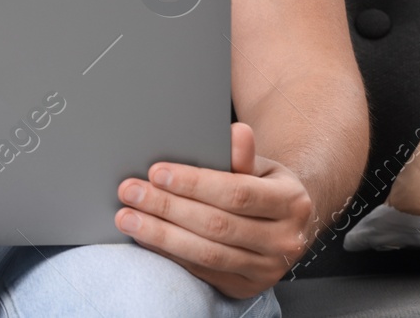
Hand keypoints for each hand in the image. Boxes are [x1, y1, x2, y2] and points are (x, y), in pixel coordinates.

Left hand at [115, 122, 313, 298]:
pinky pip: (201, 271)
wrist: (289, 225)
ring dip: (161, 235)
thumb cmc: (265, 188)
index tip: (157, 172)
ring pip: (206, 254)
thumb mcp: (262, 167)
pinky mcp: (245, 287)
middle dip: (167, 207)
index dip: (194, 184)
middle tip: (130, 192)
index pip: (236, 193)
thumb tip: (236, 132)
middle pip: (216, 226)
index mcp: (291, 203)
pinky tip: (146, 236)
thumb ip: (244, 155)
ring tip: (128, 217)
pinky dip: (169, 253)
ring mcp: (266, 270)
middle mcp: (284, 241)